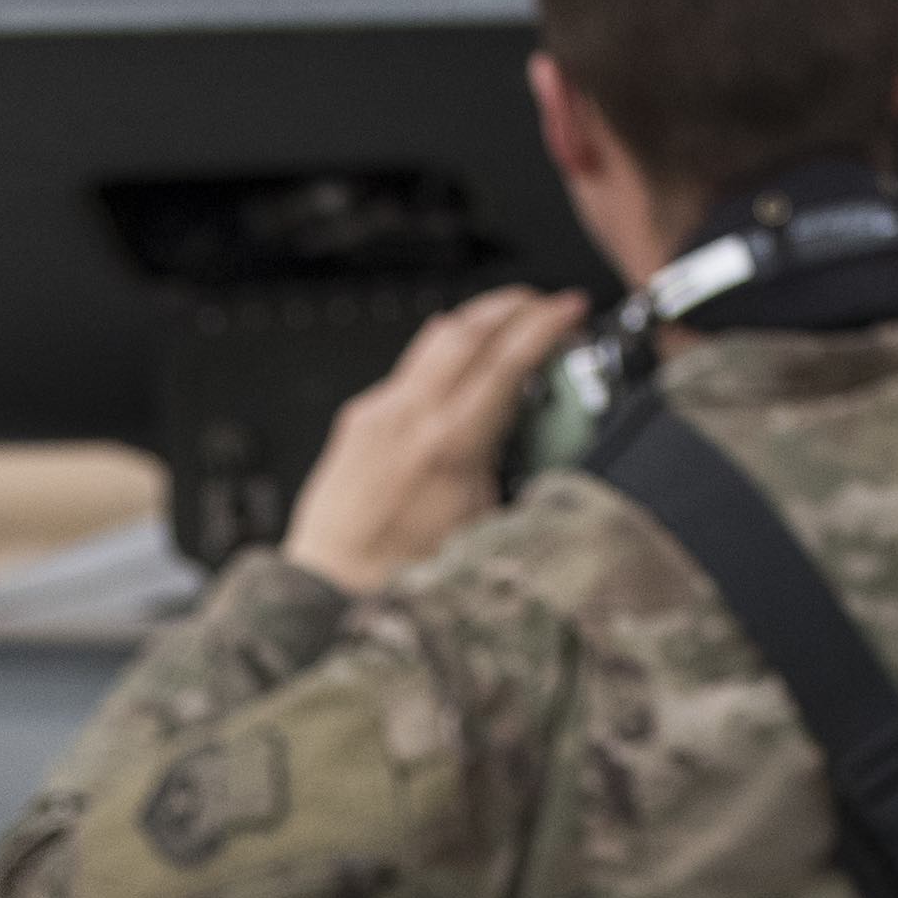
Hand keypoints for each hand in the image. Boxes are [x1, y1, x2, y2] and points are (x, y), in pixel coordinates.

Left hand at [280, 286, 588, 593]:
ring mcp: (377, 414)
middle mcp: (408, 418)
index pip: (507, 361)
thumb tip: (548, 452)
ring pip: (432, 341)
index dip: (546, 325)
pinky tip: (455, 381)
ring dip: (475, 324)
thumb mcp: (485, 533)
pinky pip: (405, 374)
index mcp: (449, 446)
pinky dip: (440, 362)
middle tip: (543, 304)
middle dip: (513, 305)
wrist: (327, 592)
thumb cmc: (401, 578)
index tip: (570, 309)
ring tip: (505, 326)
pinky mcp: (356, 422)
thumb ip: (516, 480)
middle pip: (468, 329)